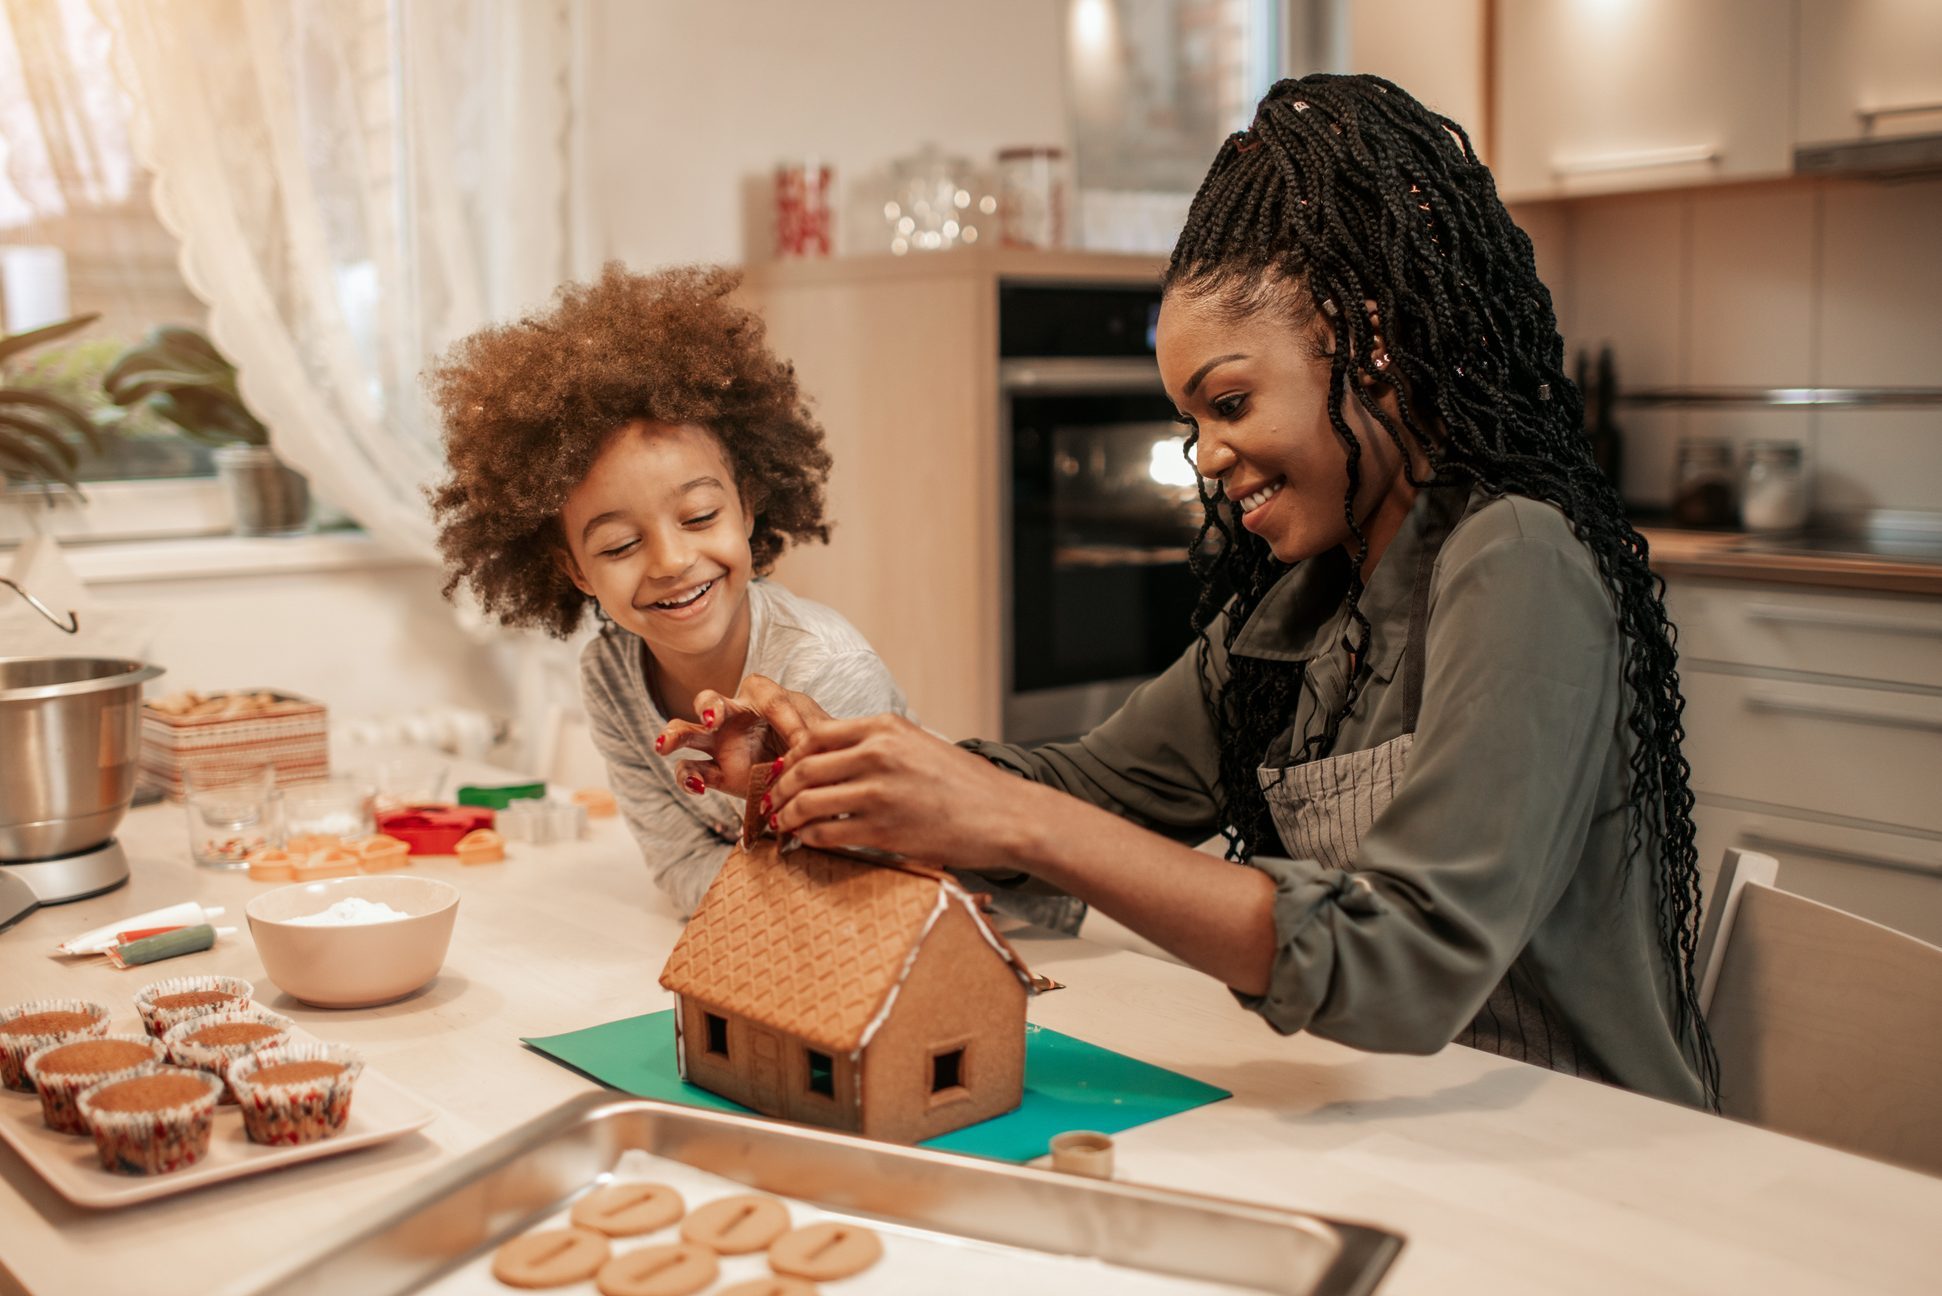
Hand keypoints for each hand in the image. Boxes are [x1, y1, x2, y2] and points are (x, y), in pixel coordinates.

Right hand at [654, 675, 832, 798]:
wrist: (813, 776)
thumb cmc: (816, 743)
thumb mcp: (823, 734)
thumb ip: (813, 735)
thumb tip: (803, 747)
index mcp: (765, 696)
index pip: (768, 697)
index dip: (784, 718)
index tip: (802, 741)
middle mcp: (735, 715)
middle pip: (710, 701)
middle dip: (708, 707)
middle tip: (711, 719)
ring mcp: (721, 744)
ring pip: (687, 732)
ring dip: (674, 735)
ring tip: (664, 745)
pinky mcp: (717, 773)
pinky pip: (692, 771)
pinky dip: (688, 777)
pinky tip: (696, 785)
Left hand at [766, 713, 1035, 874]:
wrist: (1004, 815)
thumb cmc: (964, 783)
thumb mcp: (918, 744)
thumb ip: (875, 745)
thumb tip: (829, 757)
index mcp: (885, 727)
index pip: (816, 735)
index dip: (791, 756)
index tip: (785, 771)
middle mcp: (878, 754)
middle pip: (804, 767)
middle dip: (781, 788)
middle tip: (774, 802)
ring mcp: (879, 793)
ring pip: (809, 802)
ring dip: (788, 816)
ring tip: (785, 824)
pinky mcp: (883, 830)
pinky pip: (828, 833)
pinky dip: (810, 837)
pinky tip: (808, 840)